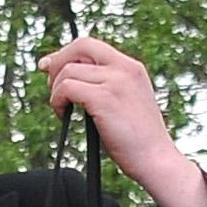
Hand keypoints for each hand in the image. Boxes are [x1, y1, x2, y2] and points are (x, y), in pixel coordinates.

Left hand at [38, 38, 206, 206]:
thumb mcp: (127, 102)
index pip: (91, 46)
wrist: (156, 160)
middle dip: (58, 62)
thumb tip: (71, 78)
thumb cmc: (139, 141)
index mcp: (131, 68)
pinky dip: (57, 101)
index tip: (50, 65)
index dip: (67, 53)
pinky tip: (63, 115)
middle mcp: (125, 68)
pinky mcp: (104, 98)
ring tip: (62, 109)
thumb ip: (106, 86)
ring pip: (68, 70)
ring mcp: (115, 82)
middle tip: (50, 85)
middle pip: (80, 46)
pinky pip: (67, 88)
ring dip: (56, 90)